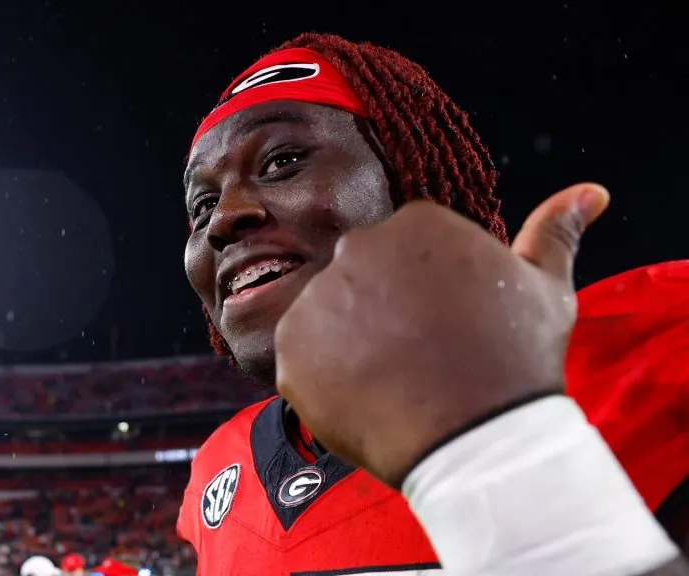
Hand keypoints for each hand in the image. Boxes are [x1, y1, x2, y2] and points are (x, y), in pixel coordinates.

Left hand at [274, 183, 609, 486]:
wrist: (476, 437)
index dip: (422, 300)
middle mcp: (357, 247)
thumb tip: (588, 193)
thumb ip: (553, 234)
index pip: (404, 256)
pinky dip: (323, 381)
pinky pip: (301, 360)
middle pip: (362, 284)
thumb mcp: (546, 290)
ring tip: (393, 382)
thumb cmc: (514, 363)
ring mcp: (318, 297)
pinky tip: (364, 398)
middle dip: (382, 316)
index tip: (441, 330)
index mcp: (415, 224)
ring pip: (329, 321)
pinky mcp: (290, 348)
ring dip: (350, 346)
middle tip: (415, 359)